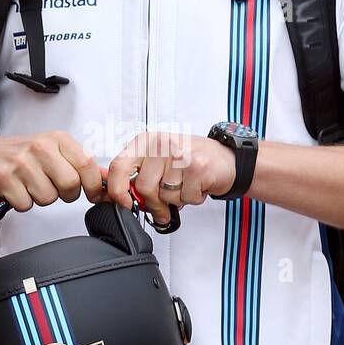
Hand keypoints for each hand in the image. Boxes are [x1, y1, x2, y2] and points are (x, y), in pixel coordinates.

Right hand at [0, 131, 107, 212]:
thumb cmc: (23, 155)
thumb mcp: (55, 151)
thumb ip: (82, 165)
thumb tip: (108, 180)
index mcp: (57, 139)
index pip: (87, 164)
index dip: (94, 185)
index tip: (92, 193)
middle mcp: (40, 147)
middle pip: (70, 184)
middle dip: (66, 193)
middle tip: (54, 187)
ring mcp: (21, 162)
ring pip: (48, 198)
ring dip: (42, 198)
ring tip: (32, 185)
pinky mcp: (4, 178)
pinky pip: (26, 204)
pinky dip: (23, 202)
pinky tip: (18, 189)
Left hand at [100, 130, 236, 225]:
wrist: (226, 159)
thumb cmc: (190, 160)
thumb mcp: (159, 163)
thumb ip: (139, 177)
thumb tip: (120, 198)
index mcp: (145, 141)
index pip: (118, 166)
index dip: (117, 190)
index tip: (124, 203)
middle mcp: (161, 144)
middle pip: (143, 187)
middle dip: (155, 203)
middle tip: (166, 202)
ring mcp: (179, 154)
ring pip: (165, 195)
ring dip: (177, 199)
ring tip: (186, 185)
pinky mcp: (197, 166)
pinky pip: (186, 198)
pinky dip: (193, 198)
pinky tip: (198, 185)